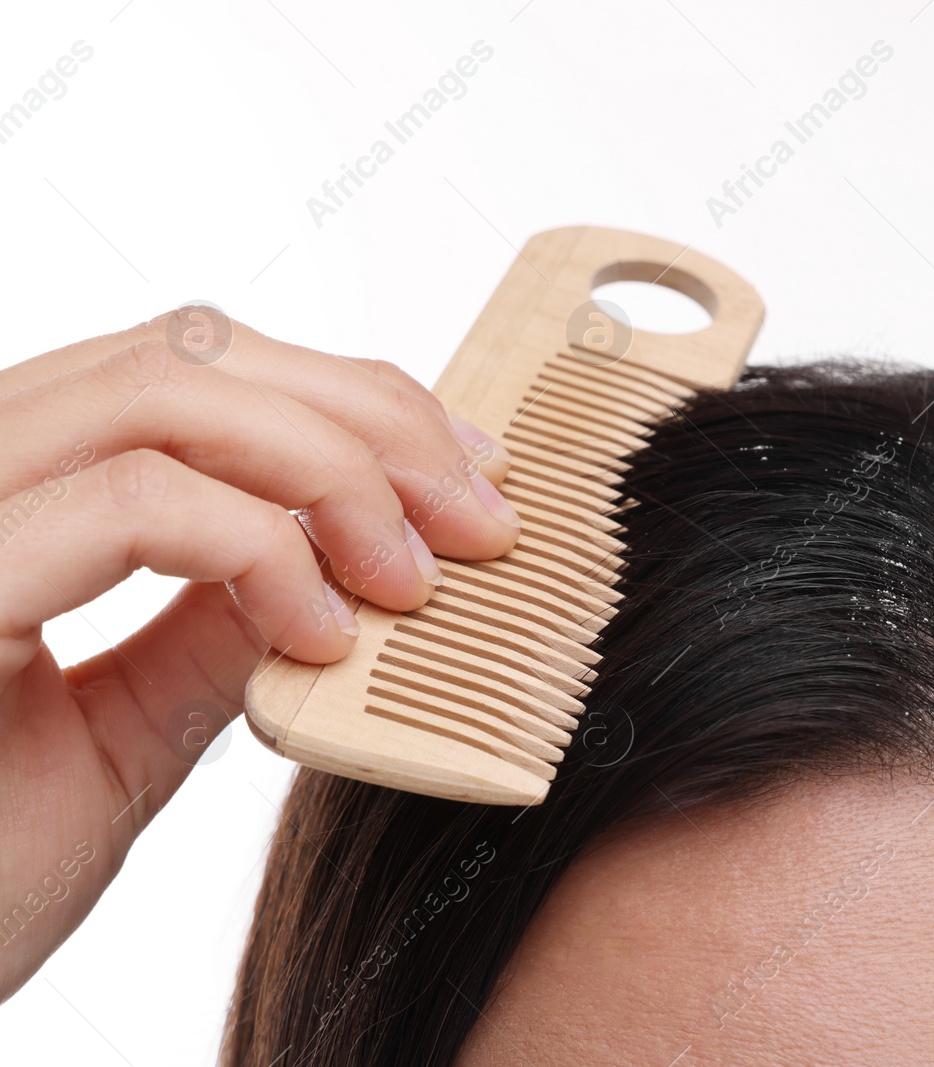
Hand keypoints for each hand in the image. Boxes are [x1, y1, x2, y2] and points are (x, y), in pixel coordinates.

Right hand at [0, 308, 522, 1000]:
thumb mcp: (133, 724)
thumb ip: (217, 620)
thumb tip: (338, 550)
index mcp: (12, 491)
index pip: (194, 369)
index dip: (351, 402)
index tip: (468, 481)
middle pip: (195, 350)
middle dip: (371, 421)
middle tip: (479, 521)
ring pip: (169, 391)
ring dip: (337, 474)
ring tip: (411, 584)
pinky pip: (133, 501)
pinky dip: (262, 550)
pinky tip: (323, 639)